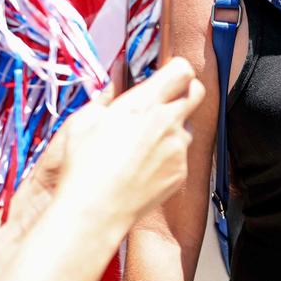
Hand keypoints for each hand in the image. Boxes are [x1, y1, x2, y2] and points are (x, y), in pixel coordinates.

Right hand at [20, 58, 203, 229]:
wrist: (96, 210)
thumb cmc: (85, 165)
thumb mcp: (84, 120)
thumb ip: (108, 95)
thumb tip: (117, 74)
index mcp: (144, 103)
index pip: (182, 70)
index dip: (177, 69)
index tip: (167, 74)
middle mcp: (168, 122)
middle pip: (197, 93)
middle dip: (186, 91)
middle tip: (166, 101)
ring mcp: (178, 148)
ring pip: (187, 128)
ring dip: (173, 129)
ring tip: (143, 145)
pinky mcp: (181, 172)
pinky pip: (182, 156)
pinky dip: (168, 156)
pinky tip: (143, 167)